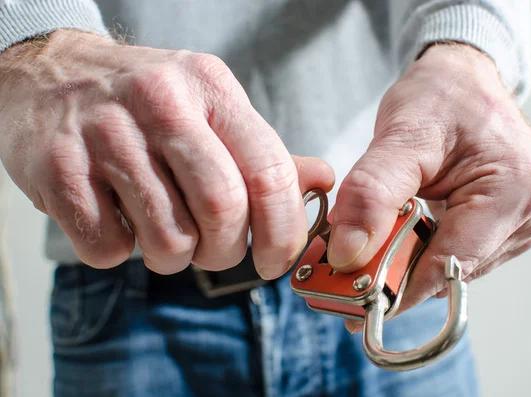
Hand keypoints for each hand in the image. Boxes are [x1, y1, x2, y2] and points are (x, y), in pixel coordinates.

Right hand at [0, 30, 333, 276]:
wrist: (50, 74)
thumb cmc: (144, 104)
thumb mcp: (209, 109)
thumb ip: (263, 152)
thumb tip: (322, 182)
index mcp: (210, 89)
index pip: (269, 171)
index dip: (283, 232)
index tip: (275, 260)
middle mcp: (161, 103)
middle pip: (222, 209)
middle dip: (225, 252)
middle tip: (213, 250)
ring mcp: (105, 133)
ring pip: (167, 238)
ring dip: (173, 256)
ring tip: (163, 233)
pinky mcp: (57, 168)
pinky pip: (108, 246)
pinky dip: (118, 251)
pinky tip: (115, 219)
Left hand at [327, 43, 530, 329]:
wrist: (461, 79)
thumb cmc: (440, 96)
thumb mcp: (401, 135)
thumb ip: (371, 194)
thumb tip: (348, 255)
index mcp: (514, 191)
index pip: (450, 264)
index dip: (399, 288)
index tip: (354, 305)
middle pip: (452, 270)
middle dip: (399, 273)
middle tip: (349, 271)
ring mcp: (524, 221)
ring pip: (454, 267)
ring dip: (411, 261)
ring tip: (373, 244)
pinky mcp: (509, 223)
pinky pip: (460, 252)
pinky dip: (425, 249)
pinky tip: (401, 235)